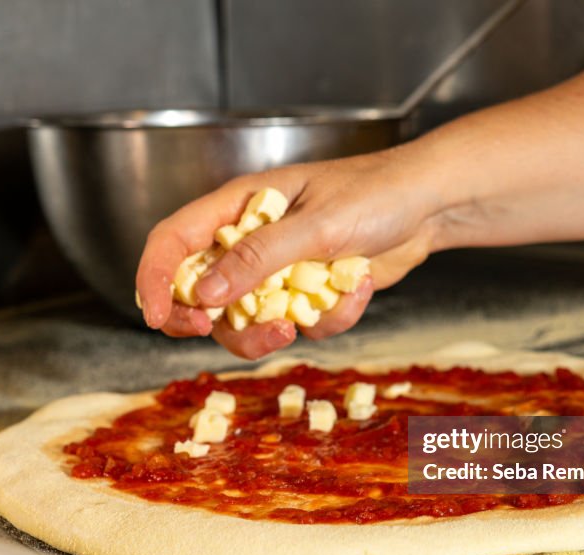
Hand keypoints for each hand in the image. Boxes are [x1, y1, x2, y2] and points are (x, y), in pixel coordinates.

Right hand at [135, 146, 445, 358]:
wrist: (428, 207)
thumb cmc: (374, 194)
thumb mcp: (315, 224)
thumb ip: (259, 257)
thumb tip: (206, 292)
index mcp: (237, 207)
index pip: (173, 241)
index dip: (155, 278)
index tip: (158, 316)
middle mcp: (249, 240)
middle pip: (198, 291)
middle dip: (206, 321)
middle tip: (216, 333)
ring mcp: (278, 270)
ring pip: (246, 320)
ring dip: (268, 332)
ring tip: (298, 323)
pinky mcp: (307, 292)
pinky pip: (299, 323)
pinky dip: (328, 317)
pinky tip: (358, 286)